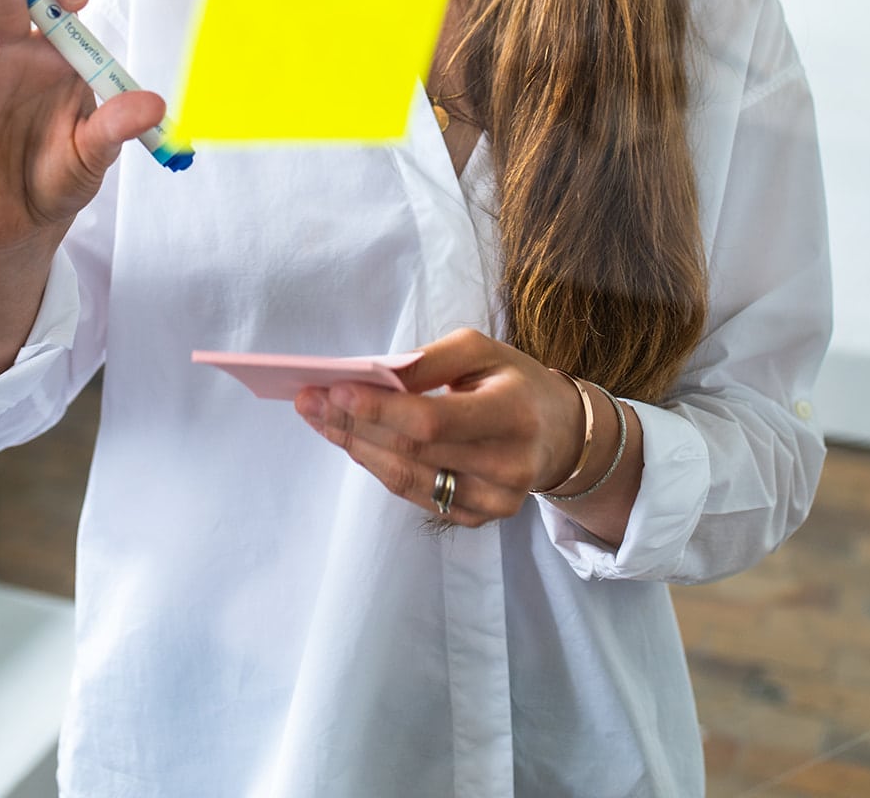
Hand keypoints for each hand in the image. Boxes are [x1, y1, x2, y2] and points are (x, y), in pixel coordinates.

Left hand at [294, 328, 590, 528]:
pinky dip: (377, 466)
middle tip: (309, 400)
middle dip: (353, 423)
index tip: (334, 388)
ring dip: (355, 446)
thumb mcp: (481, 351)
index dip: (379, 408)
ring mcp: (494, 501)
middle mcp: (507, 466)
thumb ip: (430, 360)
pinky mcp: (478, 519)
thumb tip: (374, 376)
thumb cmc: (513, 381)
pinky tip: (353, 440)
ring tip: (319, 418)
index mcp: (512, 412)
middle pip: (411, 451)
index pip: (432, 419)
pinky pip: (415, 494)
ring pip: (406, 478)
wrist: (560, 434)